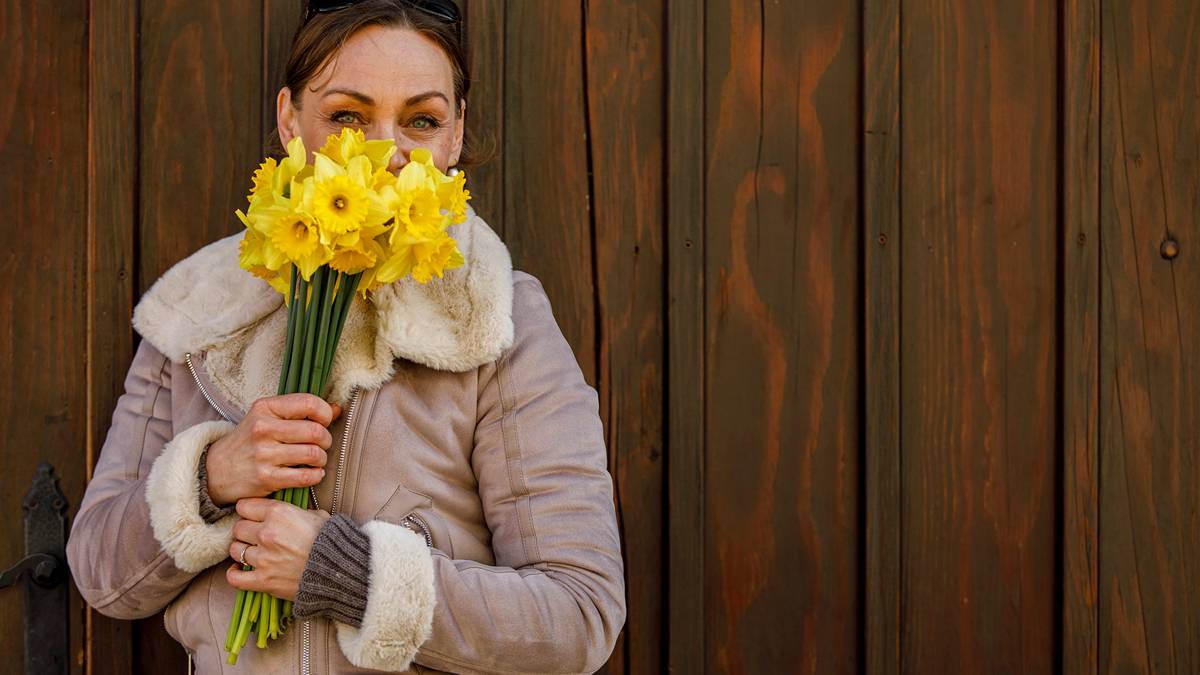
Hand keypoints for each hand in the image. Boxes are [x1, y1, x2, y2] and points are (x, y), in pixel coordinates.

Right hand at [205, 394, 341, 505]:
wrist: (216, 470)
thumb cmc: (250, 440)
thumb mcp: (268, 417)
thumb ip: (301, 411)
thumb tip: (337, 408)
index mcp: (265, 407)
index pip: (309, 403)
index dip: (325, 413)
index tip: (324, 422)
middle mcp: (263, 429)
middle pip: (316, 431)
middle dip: (326, 439)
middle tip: (321, 444)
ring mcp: (264, 454)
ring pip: (313, 454)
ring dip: (321, 459)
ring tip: (315, 459)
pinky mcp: (266, 478)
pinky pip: (305, 476)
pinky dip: (315, 475)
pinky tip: (312, 473)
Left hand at [226, 498, 330, 600]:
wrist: (341, 570)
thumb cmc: (331, 541)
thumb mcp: (316, 516)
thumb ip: (295, 512)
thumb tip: (287, 513)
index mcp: (278, 512)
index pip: (244, 506)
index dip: (249, 511)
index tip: (254, 516)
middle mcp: (266, 533)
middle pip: (238, 528)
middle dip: (246, 531)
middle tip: (256, 536)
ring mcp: (263, 558)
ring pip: (235, 550)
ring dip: (243, 551)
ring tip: (253, 553)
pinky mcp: (263, 580)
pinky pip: (234, 577)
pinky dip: (234, 574)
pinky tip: (240, 570)